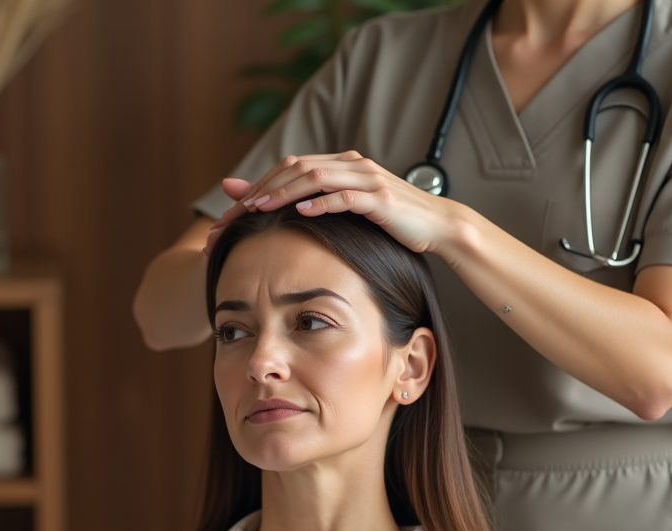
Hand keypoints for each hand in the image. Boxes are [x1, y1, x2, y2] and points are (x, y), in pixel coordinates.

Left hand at [205, 152, 452, 256]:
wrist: (438, 225)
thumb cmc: (391, 221)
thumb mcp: (350, 208)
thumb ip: (317, 201)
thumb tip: (277, 204)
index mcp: (342, 163)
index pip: (291, 165)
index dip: (260, 183)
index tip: (233, 207)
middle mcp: (352, 164)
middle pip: (296, 168)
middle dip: (263, 189)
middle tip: (235, 212)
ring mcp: (367, 179)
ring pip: (316, 177)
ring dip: (283, 193)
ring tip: (258, 209)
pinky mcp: (381, 200)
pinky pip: (345, 198)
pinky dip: (321, 203)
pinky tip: (300, 212)